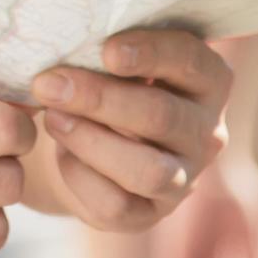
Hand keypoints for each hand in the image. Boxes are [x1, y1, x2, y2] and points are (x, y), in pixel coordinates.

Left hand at [32, 28, 233, 229]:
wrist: (92, 139)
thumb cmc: (106, 80)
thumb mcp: (115, 58)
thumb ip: (106, 50)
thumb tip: (70, 43)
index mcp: (209, 81)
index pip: (191, 62)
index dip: (151, 54)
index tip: (106, 49)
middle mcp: (207, 132)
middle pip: (162, 117)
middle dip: (100, 99)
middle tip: (49, 84)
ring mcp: (184, 178)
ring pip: (148, 171)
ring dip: (91, 141)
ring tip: (51, 117)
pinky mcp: (150, 214)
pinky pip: (118, 205)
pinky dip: (82, 177)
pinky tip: (60, 153)